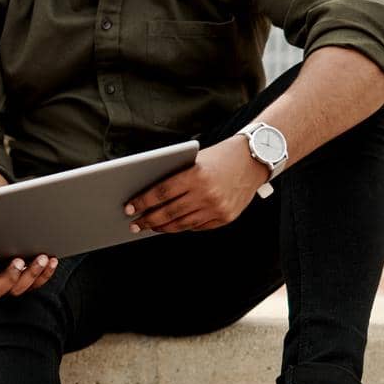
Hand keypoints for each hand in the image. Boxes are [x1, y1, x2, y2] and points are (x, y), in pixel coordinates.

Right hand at [0, 223, 58, 298]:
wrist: (3, 234)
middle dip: (9, 277)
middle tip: (19, 260)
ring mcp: (7, 284)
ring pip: (17, 289)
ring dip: (31, 275)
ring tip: (42, 257)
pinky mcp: (24, 284)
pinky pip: (35, 285)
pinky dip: (45, 274)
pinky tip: (52, 260)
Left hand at [126, 137, 267, 232]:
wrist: (255, 159)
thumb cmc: (220, 157)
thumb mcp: (195, 161)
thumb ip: (175, 177)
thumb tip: (147, 197)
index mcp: (196, 176)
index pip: (161, 193)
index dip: (142, 203)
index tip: (129, 208)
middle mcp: (207, 194)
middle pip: (168, 212)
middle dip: (148, 220)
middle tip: (134, 224)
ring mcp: (217, 208)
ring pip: (182, 224)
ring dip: (163, 227)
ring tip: (150, 226)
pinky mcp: (226, 217)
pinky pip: (197, 227)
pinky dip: (182, 226)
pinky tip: (171, 225)